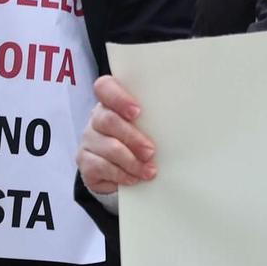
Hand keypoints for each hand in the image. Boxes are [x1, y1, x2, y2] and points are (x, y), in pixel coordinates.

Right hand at [77, 75, 155, 194]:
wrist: (119, 168)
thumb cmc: (139, 138)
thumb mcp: (147, 125)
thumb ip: (153, 118)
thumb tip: (181, 121)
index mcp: (111, 101)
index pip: (104, 87)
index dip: (118, 98)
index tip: (137, 112)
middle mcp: (96, 118)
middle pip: (108, 120)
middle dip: (133, 137)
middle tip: (151, 152)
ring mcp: (89, 139)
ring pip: (107, 146)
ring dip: (131, 161)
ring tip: (148, 170)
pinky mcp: (85, 161)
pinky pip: (101, 166)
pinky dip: (121, 174)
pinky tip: (133, 178)